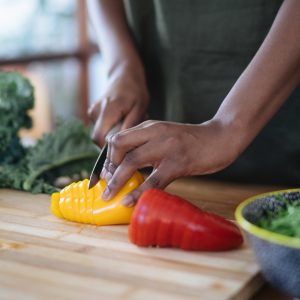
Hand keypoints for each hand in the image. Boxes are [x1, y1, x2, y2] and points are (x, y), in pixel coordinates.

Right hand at [88, 71, 148, 146]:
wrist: (124, 75)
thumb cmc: (135, 91)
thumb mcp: (139, 107)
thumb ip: (130, 124)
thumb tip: (123, 142)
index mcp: (108, 110)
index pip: (100, 138)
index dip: (110, 148)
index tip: (124, 148)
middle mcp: (96, 111)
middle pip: (97, 138)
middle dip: (112, 142)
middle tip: (128, 136)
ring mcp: (92, 112)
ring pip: (99, 134)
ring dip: (112, 135)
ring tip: (126, 124)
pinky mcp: (93, 113)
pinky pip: (100, 128)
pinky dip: (110, 129)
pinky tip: (121, 121)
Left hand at [100, 119, 241, 206]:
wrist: (220, 137)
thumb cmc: (191, 141)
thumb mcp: (165, 136)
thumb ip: (147, 145)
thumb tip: (129, 166)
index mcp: (149, 127)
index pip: (117, 138)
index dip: (107, 158)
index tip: (106, 174)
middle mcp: (154, 133)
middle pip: (118, 146)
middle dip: (108, 168)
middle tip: (108, 185)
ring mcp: (166, 147)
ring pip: (131, 162)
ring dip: (116, 181)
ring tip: (109, 196)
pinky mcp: (178, 162)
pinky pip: (153, 180)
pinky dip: (138, 192)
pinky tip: (130, 201)